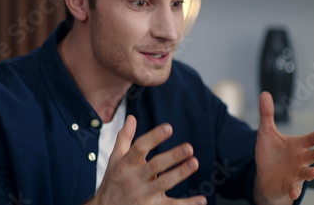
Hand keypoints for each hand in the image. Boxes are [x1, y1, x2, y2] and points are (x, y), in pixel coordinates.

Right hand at [87, 115, 206, 204]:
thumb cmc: (113, 182)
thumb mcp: (115, 159)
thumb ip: (124, 138)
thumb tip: (132, 118)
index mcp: (126, 164)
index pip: (140, 147)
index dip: (154, 137)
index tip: (168, 127)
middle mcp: (134, 179)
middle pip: (155, 166)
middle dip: (172, 156)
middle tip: (188, 148)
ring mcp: (143, 195)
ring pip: (164, 183)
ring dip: (180, 174)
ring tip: (194, 163)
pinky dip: (187, 204)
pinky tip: (201, 199)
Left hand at [254, 92, 313, 204]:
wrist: (265, 175)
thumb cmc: (270, 153)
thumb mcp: (266, 132)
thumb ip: (267, 114)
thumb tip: (265, 94)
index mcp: (298, 145)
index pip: (310, 139)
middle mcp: (300, 159)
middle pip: (313, 156)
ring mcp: (296, 173)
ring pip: (307, 173)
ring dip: (311, 173)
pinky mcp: (289, 185)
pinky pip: (293, 188)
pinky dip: (294, 190)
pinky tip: (293, 193)